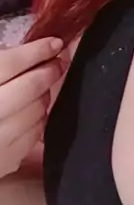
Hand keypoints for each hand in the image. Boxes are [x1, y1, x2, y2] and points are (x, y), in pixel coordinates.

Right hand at [0, 38, 66, 177]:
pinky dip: (37, 119)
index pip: (8, 64)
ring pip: (35, 111)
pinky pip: (33, 135)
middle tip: (57, 63)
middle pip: (28, 88)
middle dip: (48, 72)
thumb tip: (24, 53)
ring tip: (41, 87)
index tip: (54, 43)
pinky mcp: (5, 162)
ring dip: (44, 95)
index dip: (34, 51)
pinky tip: (31, 111)